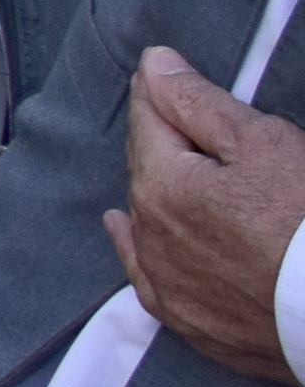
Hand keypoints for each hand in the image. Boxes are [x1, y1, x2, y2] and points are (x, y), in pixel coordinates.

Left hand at [107, 48, 304, 383]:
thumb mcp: (263, 144)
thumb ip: (198, 102)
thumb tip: (154, 65)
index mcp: (161, 185)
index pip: (149, 120)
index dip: (162, 92)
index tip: (165, 72)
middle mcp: (151, 234)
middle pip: (147, 168)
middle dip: (163, 140)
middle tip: (186, 121)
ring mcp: (169, 282)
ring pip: (148, 217)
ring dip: (154, 188)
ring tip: (165, 164)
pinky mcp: (190, 320)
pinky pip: (148, 274)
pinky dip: (138, 246)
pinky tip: (122, 228)